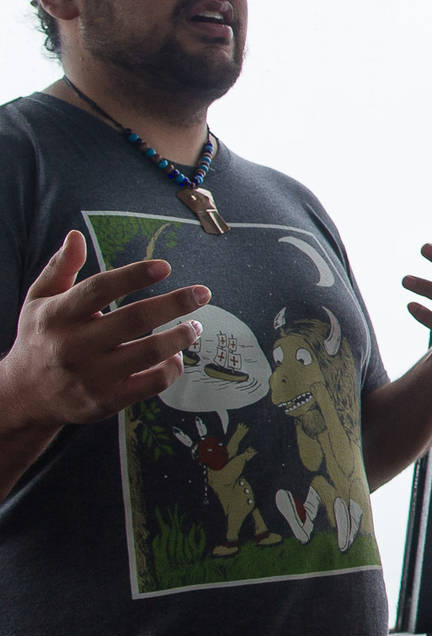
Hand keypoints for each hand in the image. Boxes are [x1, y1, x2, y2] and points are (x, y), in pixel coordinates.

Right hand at [0, 231, 208, 431]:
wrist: (25, 396)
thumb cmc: (40, 339)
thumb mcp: (39, 300)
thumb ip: (60, 268)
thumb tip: (75, 235)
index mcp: (58, 315)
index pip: (99, 289)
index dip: (133, 276)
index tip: (165, 266)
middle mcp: (75, 345)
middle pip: (134, 319)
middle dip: (175, 304)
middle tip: (203, 294)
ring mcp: (92, 375)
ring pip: (149, 352)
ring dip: (180, 336)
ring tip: (194, 326)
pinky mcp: (107, 400)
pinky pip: (152, 383)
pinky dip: (172, 368)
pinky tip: (176, 357)